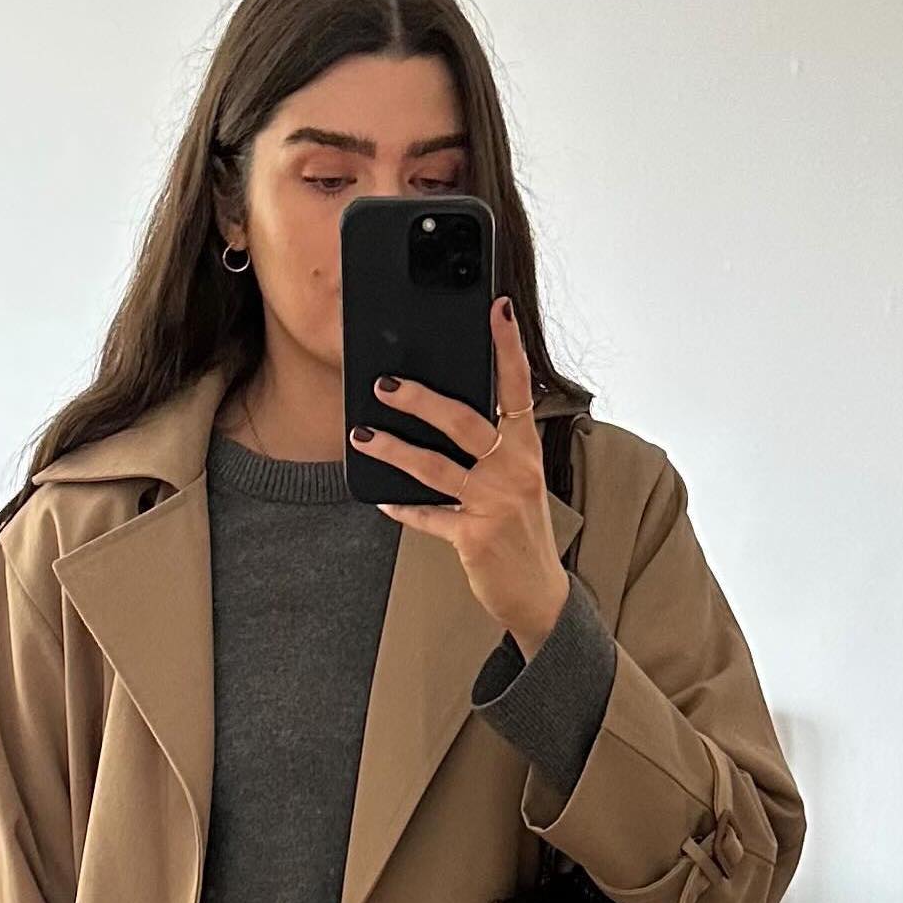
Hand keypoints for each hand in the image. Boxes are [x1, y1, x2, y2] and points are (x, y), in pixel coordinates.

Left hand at [351, 295, 570, 656]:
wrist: (539, 594)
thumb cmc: (522, 532)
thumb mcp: (518, 482)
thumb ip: (492, 448)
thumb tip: (443, 414)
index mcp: (526, 449)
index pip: (518, 387)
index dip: (507, 347)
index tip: (497, 308)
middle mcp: (514, 470)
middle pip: (464, 422)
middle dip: (421, 400)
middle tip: (385, 384)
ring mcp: (494, 504)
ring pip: (436, 467)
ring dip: (394, 449)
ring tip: (362, 435)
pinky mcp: (474, 537)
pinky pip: (429, 517)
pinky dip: (403, 508)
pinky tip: (382, 499)